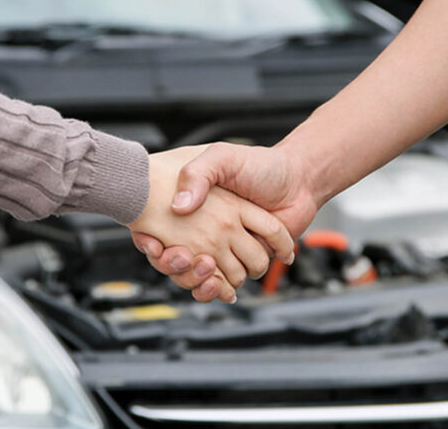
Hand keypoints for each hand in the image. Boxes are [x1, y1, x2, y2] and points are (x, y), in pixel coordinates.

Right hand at [128, 146, 294, 301]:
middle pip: (174, 260)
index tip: (152, 243)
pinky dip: (218, 290)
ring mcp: (225, 246)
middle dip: (173, 265)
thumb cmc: (261, 165)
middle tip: (180, 257)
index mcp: (195, 205)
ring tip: (202, 266)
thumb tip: (179, 207)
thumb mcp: (222, 157)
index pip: (156, 229)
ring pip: (197, 276)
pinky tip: (217, 284)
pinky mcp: (244, 261)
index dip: (148, 240)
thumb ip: (198, 174)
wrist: (299, 180)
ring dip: (196, 279)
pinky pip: (223, 284)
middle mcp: (206, 228)